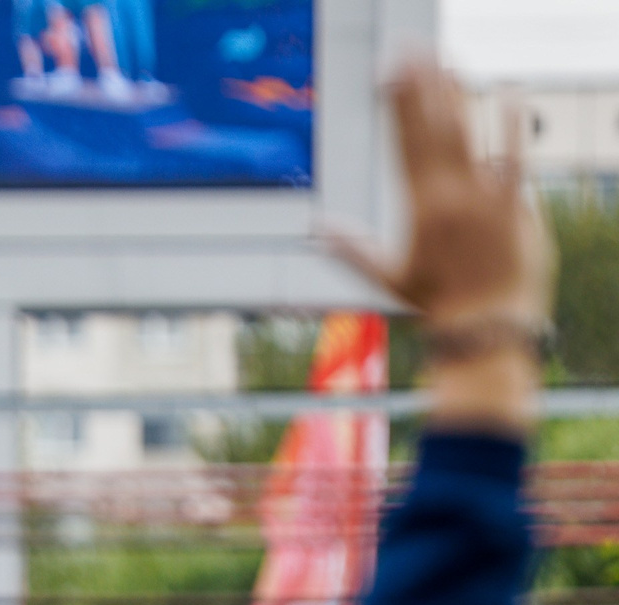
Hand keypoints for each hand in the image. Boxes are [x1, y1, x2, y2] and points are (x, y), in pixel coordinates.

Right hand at [325, 59, 554, 331]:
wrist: (486, 324)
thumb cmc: (437, 303)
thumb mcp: (388, 278)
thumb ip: (351, 248)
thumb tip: (316, 229)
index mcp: (418, 209)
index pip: (404, 143)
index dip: (398, 104)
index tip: (391, 72)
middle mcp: (451, 197)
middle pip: (434, 127)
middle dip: (424, 85)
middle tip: (414, 50)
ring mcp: (487, 197)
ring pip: (470, 134)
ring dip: (460, 94)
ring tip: (449, 62)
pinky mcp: (518, 202)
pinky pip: (517, 154)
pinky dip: (512, 122)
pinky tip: (506, 91)